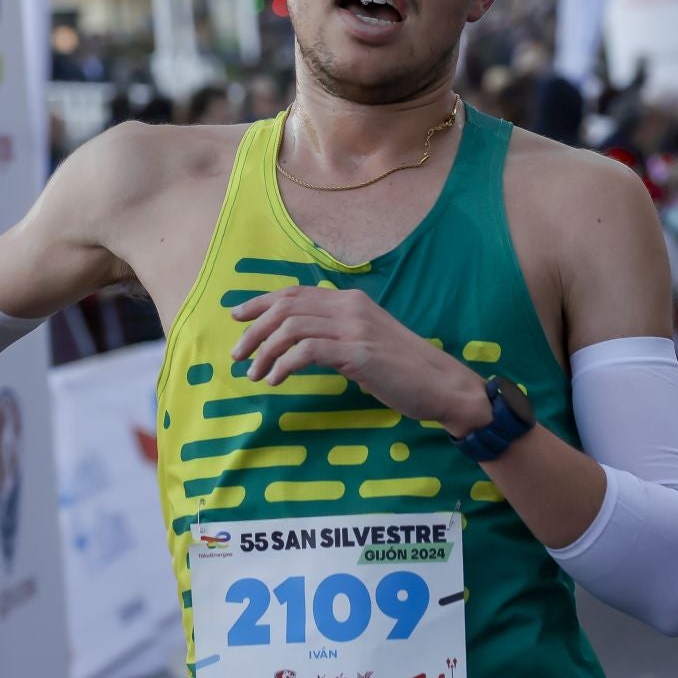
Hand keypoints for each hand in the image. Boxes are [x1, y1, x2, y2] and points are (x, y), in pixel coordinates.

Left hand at [230, 287, 490, 435]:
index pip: (295, 292)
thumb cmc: (404, 370)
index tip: (236, 316)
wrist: (441, 385)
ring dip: (264, 350)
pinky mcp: (358, 352)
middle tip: (237, 354)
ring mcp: (355, 328)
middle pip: (286, 306)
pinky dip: (283, 364)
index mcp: (351, 301)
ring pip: (291, 326)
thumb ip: (337, 336)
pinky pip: (306, 350)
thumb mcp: (367, 342)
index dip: (260, 301)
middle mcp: (350, 307)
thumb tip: (301, 345)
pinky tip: (276, 380)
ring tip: (253, 373)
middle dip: (254, 329)